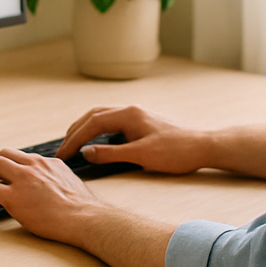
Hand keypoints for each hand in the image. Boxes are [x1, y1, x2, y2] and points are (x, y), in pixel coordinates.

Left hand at [0, 148, 101, 244]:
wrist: (85, 218)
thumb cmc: (81, 208)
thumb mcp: (69, 181)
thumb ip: (54, 177)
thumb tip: (49, 184)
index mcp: (47, 163)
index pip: (21, 157)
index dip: (10, 166)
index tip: (6, 176)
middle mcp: (33, 166)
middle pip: (3, 154)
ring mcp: (22, 179)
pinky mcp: (13, 197)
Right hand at [57, 105, 214, 174]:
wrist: (203, 147)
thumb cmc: (176, 152)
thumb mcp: (141, 156)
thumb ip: (111, 154)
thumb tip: (86, 152)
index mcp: (128, 114)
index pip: (92, 124)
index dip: (74, 139)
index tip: (62, 154)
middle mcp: (130, 110)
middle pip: (93, 115)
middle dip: (75, 131)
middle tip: (62, 149)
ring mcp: (137, 115)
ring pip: (102, 117)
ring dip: (85, 129)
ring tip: (73, 143)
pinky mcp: (142, 122)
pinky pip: (112, 122)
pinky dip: (98, 130)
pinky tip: (96, 142)